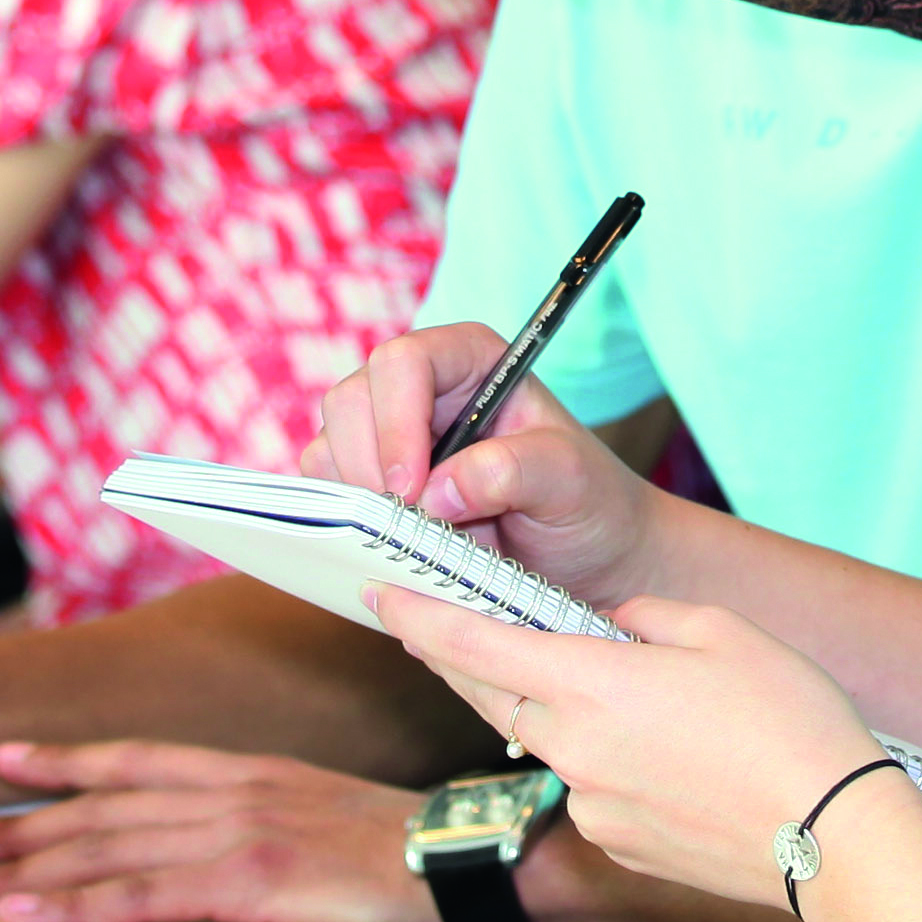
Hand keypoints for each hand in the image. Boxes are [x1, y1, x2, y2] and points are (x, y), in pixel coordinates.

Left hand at [0, 740, 442, 921]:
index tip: (3, 763)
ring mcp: (240, 834)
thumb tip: (233, 852)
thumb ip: (271, 824)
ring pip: (107, 849)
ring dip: (24, 870)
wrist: (474, 863)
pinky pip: (146, 896)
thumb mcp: (330, 820)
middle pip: (102, 807)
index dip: (65, 761)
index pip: (138, 760)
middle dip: (17, 825)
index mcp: (251, 774)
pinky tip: (29, 917)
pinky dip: (77, 906)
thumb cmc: (413, 855)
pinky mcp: (252, 882)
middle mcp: (234, 792)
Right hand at [310, 320, 668, 608]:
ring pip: (330, 449)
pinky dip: (349, 525)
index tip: (413, 491)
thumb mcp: (571, 480)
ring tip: (417, 542)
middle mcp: (422, 390)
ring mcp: (390, 438)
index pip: (404, 363)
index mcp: (470, 360)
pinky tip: (397, 549)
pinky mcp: (375, 487)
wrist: (590, 561)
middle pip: (351, 400)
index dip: (396, 422)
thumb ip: (514, 470)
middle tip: (409, 526)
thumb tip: (438, 491)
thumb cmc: (589, 504)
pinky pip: (330, 495)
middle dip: (370, 468)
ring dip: (359, 502)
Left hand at [375, 586, 885, 909]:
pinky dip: (604, 760)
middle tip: (440, 629)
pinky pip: (592, 787)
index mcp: (589, 684)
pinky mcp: (619, 845)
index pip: (475, 646)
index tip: (380, 597)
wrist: (833, 838)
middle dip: (462, 661)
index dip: (420, 620)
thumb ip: (648, 618)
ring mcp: (592, 806)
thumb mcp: (723, 632)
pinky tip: (665, 754)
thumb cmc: (790, 721)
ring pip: (550, 742)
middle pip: (491, 697)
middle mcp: (573, 749)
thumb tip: (614, 629)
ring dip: (556, 711)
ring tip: (622, 692)